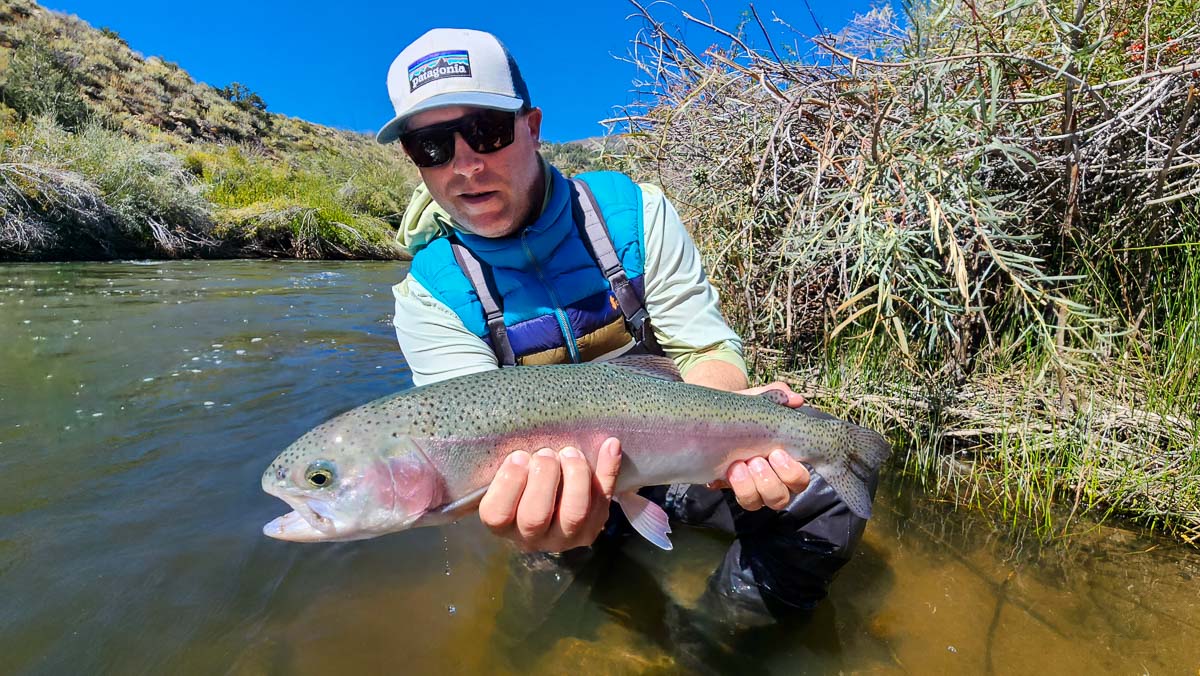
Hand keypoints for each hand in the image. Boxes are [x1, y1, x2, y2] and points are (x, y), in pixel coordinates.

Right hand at [478, 437, 621, 552]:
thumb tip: (520, 448)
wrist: (555, 502)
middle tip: (546, 453)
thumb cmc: (523, 484)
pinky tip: (610, 445)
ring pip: (574, 514)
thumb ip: (509, 467)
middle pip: (535, 516)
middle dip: (543, 477)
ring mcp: (567, 536)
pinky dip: (609, 470)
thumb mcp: (507, 479)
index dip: (508, 483)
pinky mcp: (594, 525)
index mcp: (504, 524)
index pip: (498, 515)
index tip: (518, 456)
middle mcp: (533, 537)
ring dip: (575, 476)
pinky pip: (603, 499)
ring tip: (570, 453)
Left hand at [710, 382, 810, 510]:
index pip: (799, 480)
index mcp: (785, 462)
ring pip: (758, 503)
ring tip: (738, 465)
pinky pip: (735, 498)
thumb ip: (778, 395)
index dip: (791, 472)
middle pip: (781, 499)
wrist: (713, 413)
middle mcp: (771, 479)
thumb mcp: (759, 399)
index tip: (777, 452)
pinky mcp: (729, 488)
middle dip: (770, 482)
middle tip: (756, 460)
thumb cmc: (744, 410)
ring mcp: (750, 487)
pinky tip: (725, 470)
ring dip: (750, 488)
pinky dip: (732, 486)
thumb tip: (795, 399)